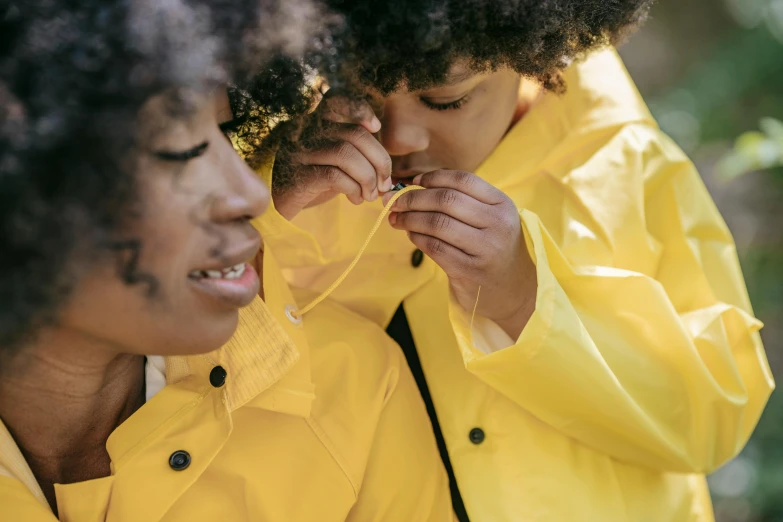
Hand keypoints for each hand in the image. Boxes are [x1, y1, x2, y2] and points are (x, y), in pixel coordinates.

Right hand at [272, 94, 391, 219]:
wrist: (280, 206)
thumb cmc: (313, 182)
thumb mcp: (334, 161)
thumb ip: (355, 152)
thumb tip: (385, 167)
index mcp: (314, 122)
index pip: (336, 101)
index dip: (360, 109)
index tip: (376, 127)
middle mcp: (304, 132)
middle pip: (354, 134)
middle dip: (379, 160)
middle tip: (384, 183)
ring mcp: (299, 152)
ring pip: (346, 154)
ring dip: (367, 178)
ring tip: (370, 195)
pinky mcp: (297, 176)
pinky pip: (335, 176)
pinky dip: (353, 189)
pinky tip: (356, 199)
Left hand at [383, 170, 536, 338]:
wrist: (512, 291)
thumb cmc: (493, 248)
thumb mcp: (491, 219)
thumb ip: (463, 201)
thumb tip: (414, 185)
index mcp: (502, 205)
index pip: (463, 180)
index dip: (433, 178)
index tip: (413, 182)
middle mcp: (497, 224)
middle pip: (446, 200)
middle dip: (413, 198)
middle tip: (393, 201)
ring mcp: (485, 249)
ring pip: (437, 223)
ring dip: (409, 219)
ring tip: (396, 218)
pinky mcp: (469, 271)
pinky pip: (434, 247)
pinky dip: (417, 238)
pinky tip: (410, 235)